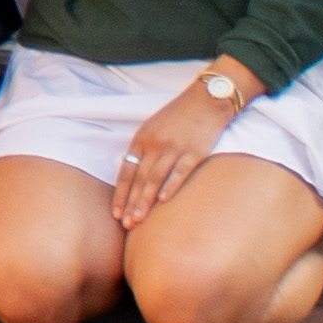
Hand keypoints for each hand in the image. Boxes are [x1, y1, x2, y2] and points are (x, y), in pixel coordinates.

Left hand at [114, 68, 240, 225]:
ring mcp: (175, 147)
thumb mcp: (153, 127)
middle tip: (126, 224)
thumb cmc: (179, 115)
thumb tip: (132, 175)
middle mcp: (155, 144)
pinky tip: (164, 202)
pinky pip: (180, 172)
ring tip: (139, 219)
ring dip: (146, 201)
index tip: (116, 213)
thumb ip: (143, 149)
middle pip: (139, 179)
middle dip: (131, 203)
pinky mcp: (195, 151)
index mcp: (141, 138)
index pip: (126, 171)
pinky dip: (171, 186)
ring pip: (155, 179)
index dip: (120, 194)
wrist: (207, 99)